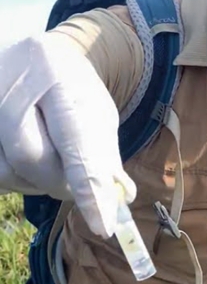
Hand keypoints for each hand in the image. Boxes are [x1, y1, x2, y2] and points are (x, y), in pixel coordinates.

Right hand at [0, 34, 135, 237]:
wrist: (34, 58)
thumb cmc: (74, 89)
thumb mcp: (98, 113)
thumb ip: (104, 156)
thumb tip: (118, 201)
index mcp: (59, 77)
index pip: (76, 142)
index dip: (88, 187)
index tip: (103, 225)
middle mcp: (11, 83)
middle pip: (32, 159)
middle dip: (60, 183)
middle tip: (77, 187)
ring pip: (6, 170)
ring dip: (35, 181)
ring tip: (51, 160)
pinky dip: (14, 176)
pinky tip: (27, 161)